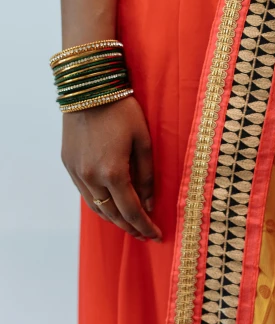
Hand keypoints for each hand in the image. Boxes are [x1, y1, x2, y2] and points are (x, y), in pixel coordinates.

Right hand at [61, 96, 161, 241]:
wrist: (88, 88)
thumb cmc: (122, 109)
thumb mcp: (143, 139)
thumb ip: (147, 174)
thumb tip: (150, 204)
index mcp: (113, 172)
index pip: (132, 211)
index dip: (145, 226)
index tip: (157, 235)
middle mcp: (91, 178)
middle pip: (112, 215)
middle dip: (130, 227)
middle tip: (145, 233)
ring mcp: (76, 172)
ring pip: (96, 207)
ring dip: (113, 218)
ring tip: (130, 223)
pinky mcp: (68, 164)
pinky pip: (85, 193)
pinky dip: (99, 203)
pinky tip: (110, 203)